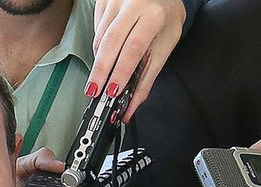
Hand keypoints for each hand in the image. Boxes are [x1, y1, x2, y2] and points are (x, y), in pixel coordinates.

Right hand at [89, 0, 186, 119]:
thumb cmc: (166, 16)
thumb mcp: (166, 43)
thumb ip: (149, 74)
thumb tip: (133, 102)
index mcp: (153, 15)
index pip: (133, 48)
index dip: (121, 72)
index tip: (112, 91)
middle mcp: (133, 4)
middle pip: (110, 42)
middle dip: (100, 71)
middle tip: (94, 91)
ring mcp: (116, 1)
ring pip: (100, 38)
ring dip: (99, 62)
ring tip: (98, 80)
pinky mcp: (104, 1)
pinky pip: (96, 30)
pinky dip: (99, 47)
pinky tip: (105, 55)